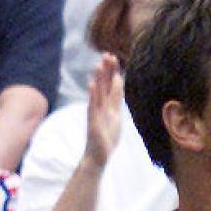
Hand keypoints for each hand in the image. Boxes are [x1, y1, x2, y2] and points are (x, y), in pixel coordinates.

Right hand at [84, 54, 123, 168]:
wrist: (98, 156)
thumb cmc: (106, 138)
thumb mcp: (116, 117)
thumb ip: (116, 101)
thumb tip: (118, 85)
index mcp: (110, 106)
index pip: (112, 85)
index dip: (113, 72)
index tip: (113, 57)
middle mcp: (102, 107)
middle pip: (105, 85)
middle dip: (107, 70)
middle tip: (107, 54)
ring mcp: (97, 113)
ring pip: (98, 93)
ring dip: (98, 79)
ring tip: (98, 65)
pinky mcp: (93, 121)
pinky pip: (93, 106)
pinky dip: (92, 95)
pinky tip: (92, 85)